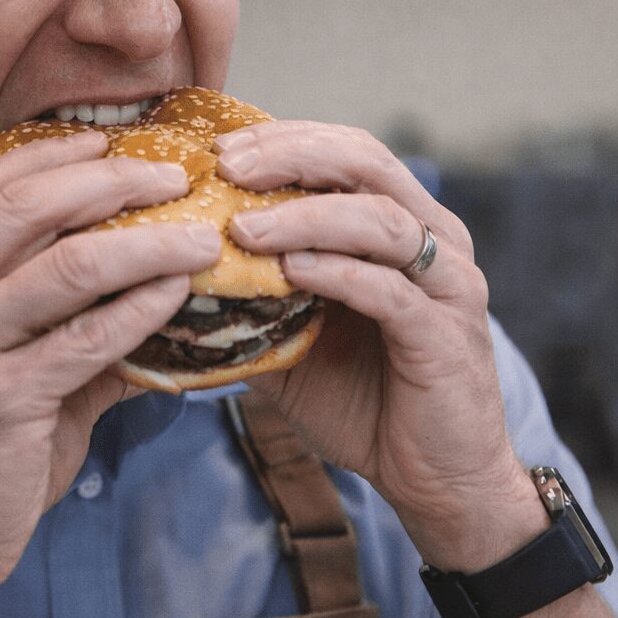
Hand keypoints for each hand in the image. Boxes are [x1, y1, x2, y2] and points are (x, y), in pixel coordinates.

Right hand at [0, 131, 219, 617]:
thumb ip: (49, 312)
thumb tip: (141, 273)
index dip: (52, 155)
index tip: (114, 142)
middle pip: (27, 205)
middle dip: (112, 180)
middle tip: (174, 177)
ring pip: (67, 263)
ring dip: (147, 242)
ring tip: (201, 237)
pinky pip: (87, 337)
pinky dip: (142, 307)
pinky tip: (179, 294)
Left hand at [215, 122, 546, 570]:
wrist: (435, 480)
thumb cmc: (364, 400)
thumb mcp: (293, 340)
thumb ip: (251, 299)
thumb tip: (168, 276)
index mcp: (403, 222)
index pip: (346, 150)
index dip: (284, 137)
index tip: (217, 147)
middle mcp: (434, 236)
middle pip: (366, 161)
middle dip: (292, 154)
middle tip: (227, 165)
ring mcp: (448, 283)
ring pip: (380, 218)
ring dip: (306, 214)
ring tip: (244, 225)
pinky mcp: (446, 334)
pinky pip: (390, 289)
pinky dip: (336, 272)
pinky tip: (287, 271)